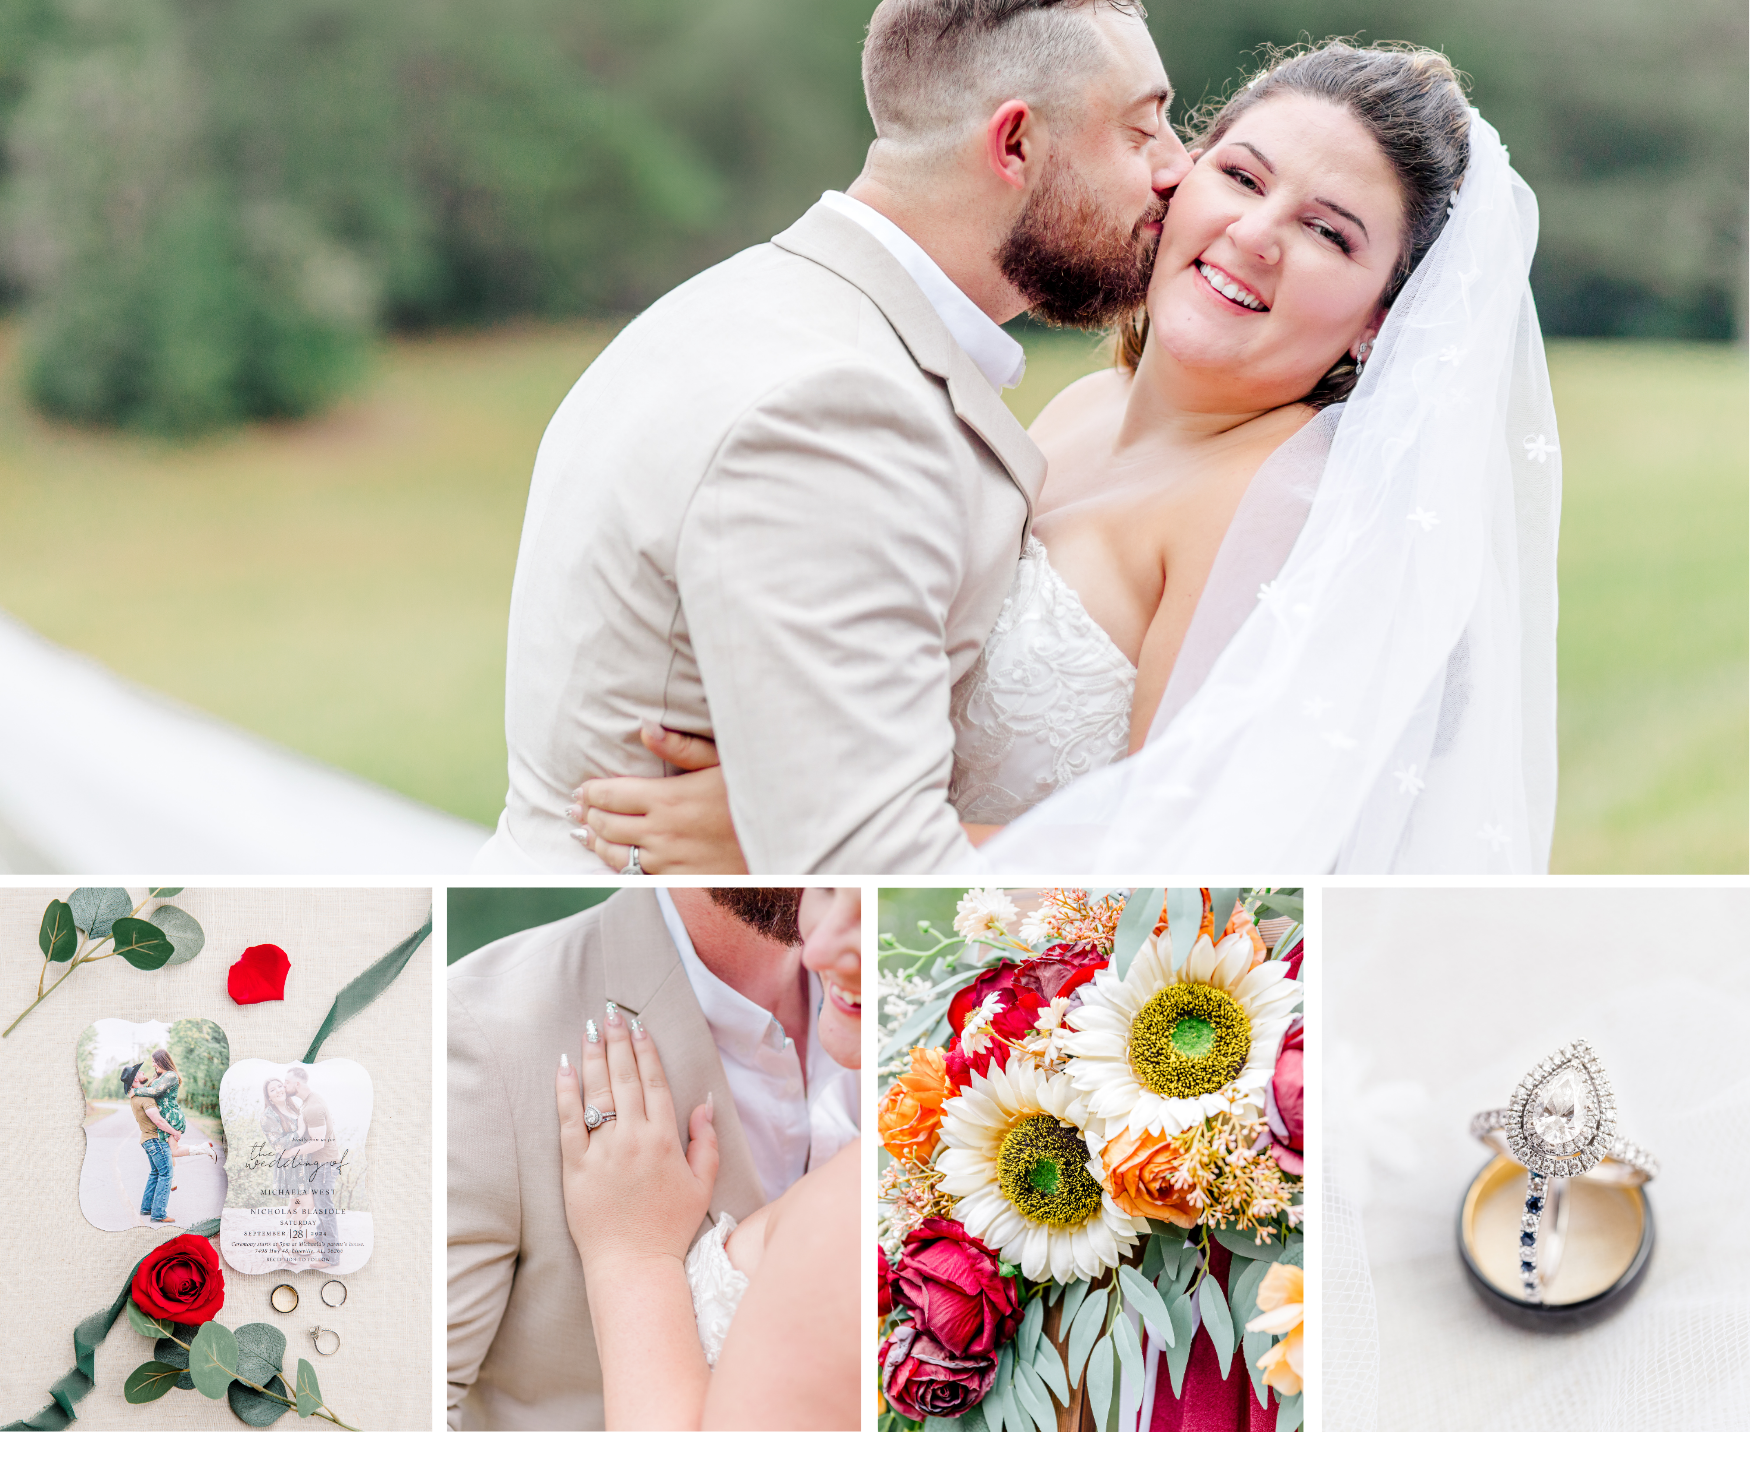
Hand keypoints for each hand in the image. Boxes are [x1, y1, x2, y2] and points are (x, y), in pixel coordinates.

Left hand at [554, 1004, 718, 1277]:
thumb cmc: (670, 1227)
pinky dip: (566, 1092)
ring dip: (594, 1057)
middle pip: (625, 1079)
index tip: (639, 1027)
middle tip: (611, 1014)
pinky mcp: (576, 1167)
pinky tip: (564, 1068)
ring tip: (590, 1031)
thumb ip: (706, 1142)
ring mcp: (603, 1152)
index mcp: (666, 1140)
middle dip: (619, 1042)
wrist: (633, 1264)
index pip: (654, 1083)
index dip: (646, 1052)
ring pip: (598, 1093)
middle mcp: (634, 1139)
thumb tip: (704, 1104)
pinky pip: (569, 1122)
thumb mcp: (702, 1184)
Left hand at [569, 724, 746, 872]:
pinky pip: (639, 875)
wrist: (782, 843)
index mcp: (669, 799)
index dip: (589, 792)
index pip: (610, 795)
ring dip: (596, 843)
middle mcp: (663, 832)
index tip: (581, 788)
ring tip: (585, 833)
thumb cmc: (753, 795)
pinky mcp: (680, 880)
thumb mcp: (724, 762)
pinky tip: (615, 858)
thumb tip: (645, 727)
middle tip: (577, 809)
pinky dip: (620, 865)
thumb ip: (682, 747)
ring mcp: (670, 860)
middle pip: (606, 826)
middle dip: (587, 815)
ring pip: (615, 855)